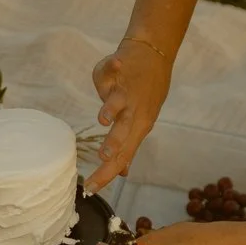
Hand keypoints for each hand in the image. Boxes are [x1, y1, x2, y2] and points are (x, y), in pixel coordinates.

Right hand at [84, 36, 172, 191]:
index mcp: (138, 126)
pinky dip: (114, 67)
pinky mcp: (121, 68)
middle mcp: (134, 111)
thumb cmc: (145, 91)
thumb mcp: (142, 121)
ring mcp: (127, 90)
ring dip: (112, 110)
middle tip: (104, 157)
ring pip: (119, 103)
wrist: (156, 54)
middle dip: (114, 144)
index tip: (90, 189)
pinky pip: (114, 69)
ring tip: (104, 119)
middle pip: (124, 131)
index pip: (122, 155)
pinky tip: (116, 65)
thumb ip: (128, 145)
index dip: (106, 173)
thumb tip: (122, 171)